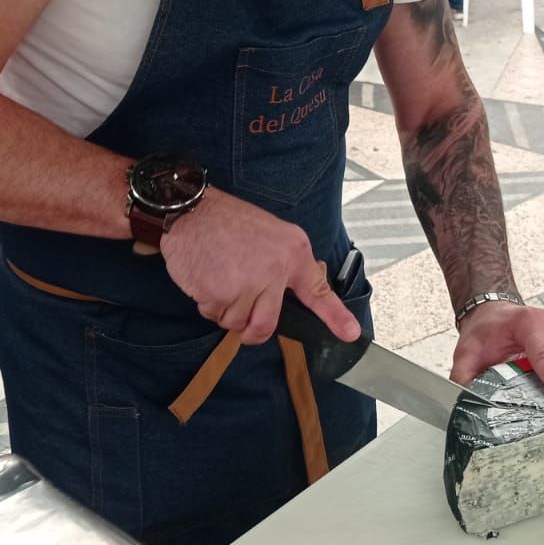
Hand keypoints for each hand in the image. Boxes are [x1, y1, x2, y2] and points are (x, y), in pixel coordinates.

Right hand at [160, 188, 360, 345]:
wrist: (193, 210)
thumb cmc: (227, 221)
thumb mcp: (269, 234)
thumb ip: (281, 265)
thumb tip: (283, 293)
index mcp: (293, 252)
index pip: (317, 289)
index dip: (334, 316)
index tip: (350, 334)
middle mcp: (276, 270)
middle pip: (266, 325)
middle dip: (250, 329)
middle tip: (238, 315)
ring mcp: (250, 283)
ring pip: (236, 323)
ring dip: (224, 310)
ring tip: (219, 278)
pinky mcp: (222, 293)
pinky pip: (214, 315)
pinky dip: (208, 304)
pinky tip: (206, 278)